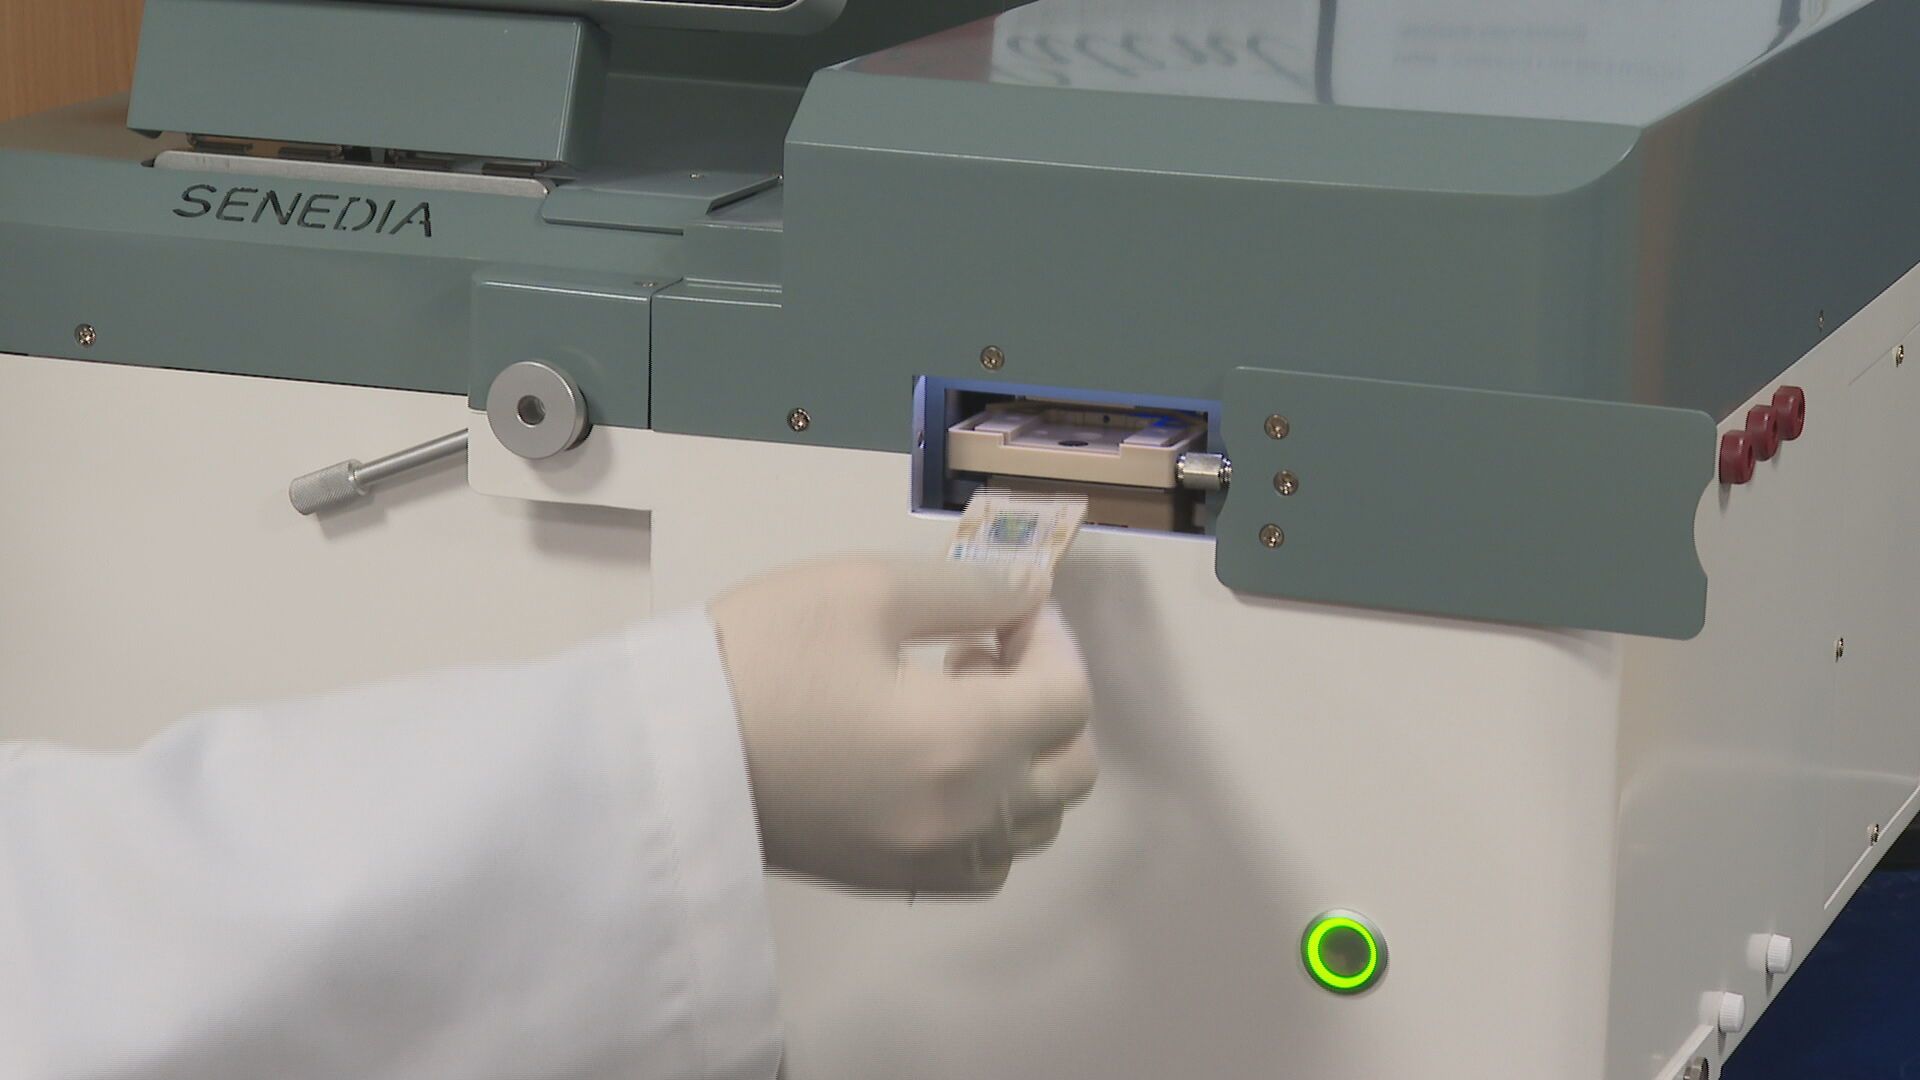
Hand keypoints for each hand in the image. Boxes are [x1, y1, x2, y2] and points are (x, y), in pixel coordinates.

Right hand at [710, 557, 1096, 894]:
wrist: (664, 754)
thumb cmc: (758, 656)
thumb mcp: (863, 588)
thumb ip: (969, 589)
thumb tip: (1032, 596)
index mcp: (966, 739)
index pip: (1069, 696)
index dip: (1052, 640)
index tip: (1004, 608)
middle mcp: (966, 815)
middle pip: (1073, 767)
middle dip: (1050, 698)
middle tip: (980, 653)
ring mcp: (931, 859)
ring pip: (1039, 822)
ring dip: (1027, 757)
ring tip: (954, 707)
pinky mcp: (894, 882)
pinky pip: (988, 864)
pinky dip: (994, 817)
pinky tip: (942, 771)